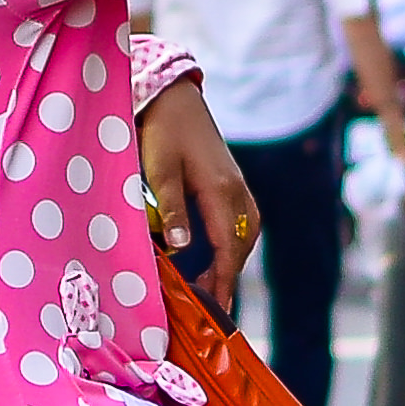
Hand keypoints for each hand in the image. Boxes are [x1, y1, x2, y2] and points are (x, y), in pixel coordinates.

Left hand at [139, 79, 257, 312]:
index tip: (216, 308)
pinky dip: (232, 244)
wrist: (174, 96)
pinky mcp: (233, 183)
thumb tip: (180, 247)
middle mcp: (238, 192)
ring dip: (231, 262)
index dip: (222, 281)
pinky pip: (242, 223)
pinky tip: (217, 253)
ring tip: (213, 285)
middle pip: (240, 246)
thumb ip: (171, 209)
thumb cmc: (163, 130)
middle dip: (228, 277)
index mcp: (221, 191)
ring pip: (245, 236)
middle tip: (211, 306)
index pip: (227, 248)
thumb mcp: (159, 170)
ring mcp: (239, 187)